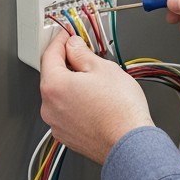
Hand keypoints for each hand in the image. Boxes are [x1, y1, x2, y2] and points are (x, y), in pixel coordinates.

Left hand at [39, 32, 153, 163]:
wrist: (130, 144)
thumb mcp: (102, 68)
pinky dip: (76, 103)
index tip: (68, 35)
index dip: (60, 40)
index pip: (50, 55)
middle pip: (53, 76)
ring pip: (61, 96)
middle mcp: (49, 107)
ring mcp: (57, 124)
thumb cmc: (120, 110)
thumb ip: (81, 53)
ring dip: (73, 85)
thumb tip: (74, 46)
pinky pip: (67, 112)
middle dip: (67, 63)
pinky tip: (95, 101)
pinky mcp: (67, 136)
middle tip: (84, 54)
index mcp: (54, 86)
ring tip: (96, 82)